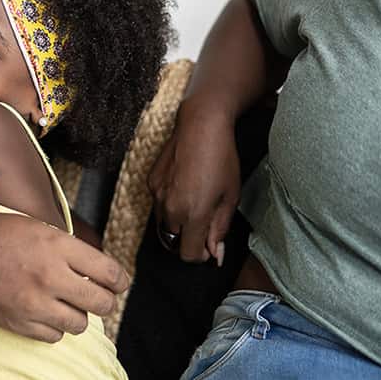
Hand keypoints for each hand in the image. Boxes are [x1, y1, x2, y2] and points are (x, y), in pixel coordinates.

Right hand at [0, 212, 127, 342]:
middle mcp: (49, 275)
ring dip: (78, 315)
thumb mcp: (34, 226)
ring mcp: (33, 303)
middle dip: (106, 301)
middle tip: (102, 297)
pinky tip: (46, 312)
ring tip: (68, 303)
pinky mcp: (17, 323)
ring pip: (79, 324)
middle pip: (101, 303)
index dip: (120, 280)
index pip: (108, 272)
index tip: (120, 283)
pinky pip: (53, 335)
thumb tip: (94, 266)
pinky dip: (55, 326)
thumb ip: (66, 247)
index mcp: (56, 245)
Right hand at [148, 102, 240, 263]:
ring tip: (194, 206)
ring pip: (162, 225)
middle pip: (172, 243)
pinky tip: (183, 189)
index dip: (201, 255)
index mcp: (192, 214)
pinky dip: (168, 206)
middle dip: (187, 241)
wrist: (200, 125)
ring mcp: (156, 194)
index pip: (188, 254)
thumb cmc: (222, 159)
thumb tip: (215, 255)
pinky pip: (157, 205)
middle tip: (204, 226)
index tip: (210, 246)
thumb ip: (219, 229)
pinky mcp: (150, 181)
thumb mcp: (230, 197)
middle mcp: (169, 207)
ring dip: (177, 225)